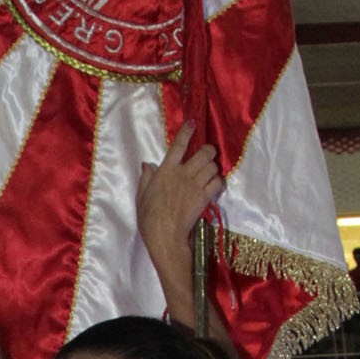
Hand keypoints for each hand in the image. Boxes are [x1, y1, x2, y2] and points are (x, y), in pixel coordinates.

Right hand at [137, 122, 220, 308]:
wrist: (165, 235)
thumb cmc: (149, 218)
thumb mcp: (141, 197)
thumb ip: (146, 179)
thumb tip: (148, 165)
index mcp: (165, 171)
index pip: (178, 145)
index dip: (187, 131)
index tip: (193, 123)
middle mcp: (183, 174)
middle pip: (204, 152)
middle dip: (208, 151)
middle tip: (206, 155)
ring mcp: (195, 185)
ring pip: (212, 166)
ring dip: (213, 167)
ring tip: (208, 174)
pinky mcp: (204, 197)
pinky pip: (218, 182)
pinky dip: (218, 182)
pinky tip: (213, 186)